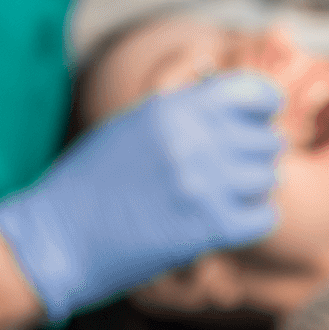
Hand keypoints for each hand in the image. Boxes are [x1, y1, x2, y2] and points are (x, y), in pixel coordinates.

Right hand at [0, 72, 283, 321]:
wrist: (58, 238)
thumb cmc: (90, 182)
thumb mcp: (134, 125)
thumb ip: (183, 108)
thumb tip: (232, 102)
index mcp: (173, 108)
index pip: (251, 91)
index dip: (265, 106)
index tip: (264, 119)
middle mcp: (193, 140)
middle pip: (267, 139)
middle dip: (256, 154)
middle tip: (235, 170)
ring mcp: (203, 184)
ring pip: (269, 178)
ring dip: (253, 189)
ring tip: (228, 196)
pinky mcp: (208, 228)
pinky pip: (264, 217)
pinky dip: (253, 220)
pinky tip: (231, 221)